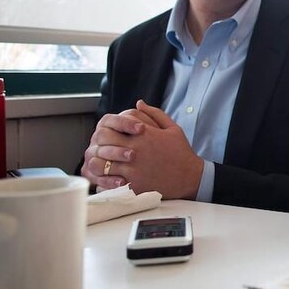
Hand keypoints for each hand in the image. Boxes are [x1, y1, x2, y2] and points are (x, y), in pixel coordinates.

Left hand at [82, 100, 203, 197]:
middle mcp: (135, 150)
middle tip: (101, 145)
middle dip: (99, 141)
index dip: (108, 125)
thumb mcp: (173, 128)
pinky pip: (108, 181)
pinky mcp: (132, 185)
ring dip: (98, 160)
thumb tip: (138, 103)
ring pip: (101, 162)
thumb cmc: (181, 152)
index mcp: (144, 134)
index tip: (111, 130)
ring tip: (102, 161)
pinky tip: (107, 177)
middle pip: (103, 140)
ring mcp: (132, 169)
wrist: (190, 177)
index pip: (113, 123)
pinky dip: (104, 179)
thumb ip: (154, 113)